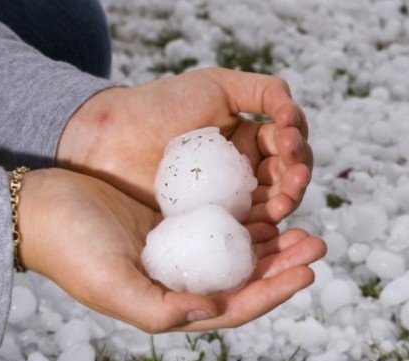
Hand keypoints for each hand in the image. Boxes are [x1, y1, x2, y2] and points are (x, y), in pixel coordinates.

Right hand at [17, 168, 325, 332]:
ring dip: (274, 241)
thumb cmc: (71, 249)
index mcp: (173, 302)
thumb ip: (159, 306)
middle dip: (284, 264)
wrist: (43, 208)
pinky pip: (223, 222)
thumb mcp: (111, 284)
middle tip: (318, 242)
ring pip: (240, 251)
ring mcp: (183, 250)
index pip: (236, 304)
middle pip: (247, 277)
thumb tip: (213, 308)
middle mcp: (184, 279)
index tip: (307, 271)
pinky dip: (249, 217)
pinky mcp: (179, 222)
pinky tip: (270, 204)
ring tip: (304, 226)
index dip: (274, 291)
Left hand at [57, 68, 312, 233]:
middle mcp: (245, 171)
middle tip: (295, 177)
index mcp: (251, 140)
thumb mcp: (216, 85)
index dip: (296, 144)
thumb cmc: (160, 106)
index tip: (287, 138)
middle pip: (287, 178)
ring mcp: (230, 199)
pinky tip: (270, 220)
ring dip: (287, 203)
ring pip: (273, 205)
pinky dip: (264, 225)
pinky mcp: (213, 224)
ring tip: (283, 203)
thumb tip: (294, 110)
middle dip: (297, 178)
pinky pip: (246, 228)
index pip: (288, 146)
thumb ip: (264, 90)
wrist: (110, 138)